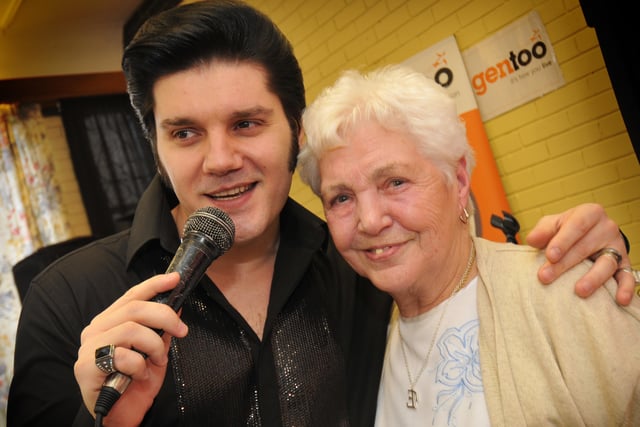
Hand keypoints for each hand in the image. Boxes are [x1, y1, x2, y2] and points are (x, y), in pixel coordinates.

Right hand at [74, 273, 187, 426]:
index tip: (175, 279)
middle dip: (165, 316)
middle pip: (134, 309)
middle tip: (182, 330)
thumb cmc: (135, 384)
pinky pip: (123, 356)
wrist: (121, 416)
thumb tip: (177, 307)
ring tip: (157, 361)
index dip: (154, 284)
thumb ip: (162, 330)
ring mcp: (88, 348)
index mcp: (110, 322)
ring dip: (154, 346)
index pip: (132, 296)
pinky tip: (139, 376)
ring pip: (131, 329)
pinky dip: (140, 366)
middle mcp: (96, 330)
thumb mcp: (156, 352)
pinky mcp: (86, 367)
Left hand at [526, 203, 632, 305]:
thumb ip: (543, 230)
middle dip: (564, 264)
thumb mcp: (553, 224)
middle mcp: (607, 228)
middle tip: (545, 277)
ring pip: (606, 263)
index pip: (577, 225)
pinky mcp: (624, 264)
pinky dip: (625, 288)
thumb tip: (532, 240)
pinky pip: (627, 277)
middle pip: (585, 247)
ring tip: (579, 291)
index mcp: (590, 213)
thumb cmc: (566, 229)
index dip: (563, 241)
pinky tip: (620, 300)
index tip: (550, 256)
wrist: (588, 235)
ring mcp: (617, 247)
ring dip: (593, 278)